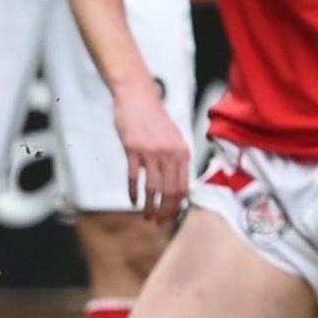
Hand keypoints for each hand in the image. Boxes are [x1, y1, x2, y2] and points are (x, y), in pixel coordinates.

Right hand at [112, 82, 189, 223]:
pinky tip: (133, 199)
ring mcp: (151, 151)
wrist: (137, 96)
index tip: (170, 217)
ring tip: (146, 215)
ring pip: (154, 188)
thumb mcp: (173, 137)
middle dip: (165, 212)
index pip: (184, 187)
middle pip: (171, 192)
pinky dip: (134, 192)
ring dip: (150, 206)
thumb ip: (176, 159)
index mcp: (182, 152)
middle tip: (158, 221)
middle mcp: (170, 153)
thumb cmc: (153, 117)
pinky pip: (134, 177)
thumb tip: (176, 186)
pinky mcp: (133, 149)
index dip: (177, 206)